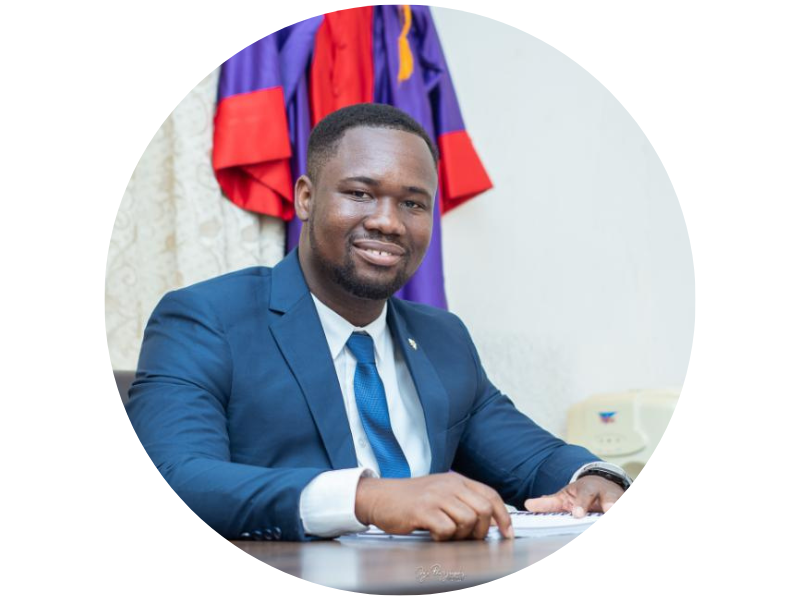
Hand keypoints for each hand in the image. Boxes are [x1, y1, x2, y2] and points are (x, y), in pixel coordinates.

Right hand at [355, 472, 513, 540]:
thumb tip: (487, 521)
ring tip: (447, 534)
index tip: (507, 532)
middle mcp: (449, 485)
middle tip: (469, 537)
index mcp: (457, 480)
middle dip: (482, 530)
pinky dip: (444, 538)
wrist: (380, 496)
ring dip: (461, 535)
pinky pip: (447, 529)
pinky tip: (434, 534)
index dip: (503, 516)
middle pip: (484, 509)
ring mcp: (436, 496)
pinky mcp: (423, 509)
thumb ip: (462, 501)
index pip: (491, 495)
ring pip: (468, 520)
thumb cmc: (410, 498)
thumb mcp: (440, 491)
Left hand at [523, 475, 623, 517]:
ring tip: (618, 514)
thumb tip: (528, 505)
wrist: (602, 485)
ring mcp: (619, 500)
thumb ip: (548, 502)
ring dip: (621, 508)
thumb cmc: (582, 494)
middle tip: (609, 511)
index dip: (581, 503)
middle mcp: (606, 493)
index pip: (584, 494)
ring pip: (623, 502)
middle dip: (611, 504)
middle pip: (610, 498)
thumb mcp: (565, 496)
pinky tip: (628, 525)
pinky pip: (629, 509)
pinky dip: (628, 515)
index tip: (577, 514)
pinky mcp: (626, 505)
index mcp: (587, 489)